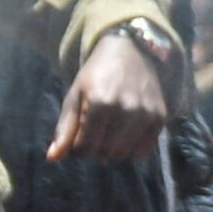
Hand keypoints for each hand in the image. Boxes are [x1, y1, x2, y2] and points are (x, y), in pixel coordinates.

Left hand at [52, 30, 167, 161]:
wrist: (130, 52)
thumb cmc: (97, 76)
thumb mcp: (75, 96)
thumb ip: (64, 128)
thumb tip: (53, 158)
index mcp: (99, 102)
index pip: (85, 147)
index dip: (78, 148)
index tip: (79, 137)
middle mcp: (125, 109)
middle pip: (104, 153)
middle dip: (95, 150)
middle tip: (94, 135)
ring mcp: (145, 114)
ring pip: (123, 154)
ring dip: (112, 150)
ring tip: (108, 133)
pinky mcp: (159, 117)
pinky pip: (143, 150)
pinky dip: (132, 149)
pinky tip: (125, 134)